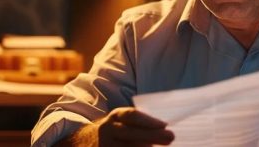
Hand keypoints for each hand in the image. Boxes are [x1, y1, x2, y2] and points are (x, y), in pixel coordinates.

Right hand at [58, 107, 173, 146]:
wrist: (87, 144)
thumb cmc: (117, 132)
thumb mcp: (123, 122)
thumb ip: (140, 123)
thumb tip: (165, 128)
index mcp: (115, 117)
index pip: (131, 116)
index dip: (147, 120)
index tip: (164, 124)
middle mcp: (107, 131)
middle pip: (131, 134)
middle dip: (152, 136)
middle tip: (170, 137)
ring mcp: (104, 146)